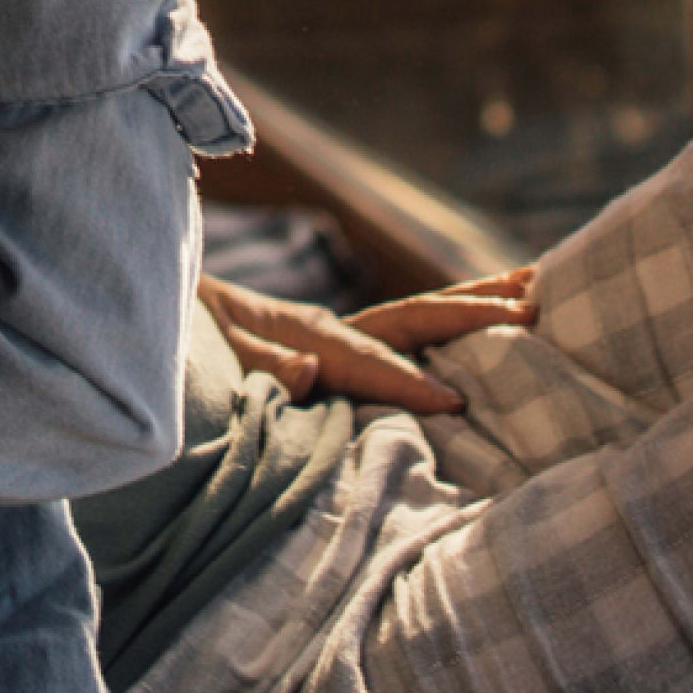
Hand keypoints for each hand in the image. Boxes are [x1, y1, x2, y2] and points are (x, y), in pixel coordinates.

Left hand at [198, 268, 538, 415]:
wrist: (156, 312)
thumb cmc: (184, 345)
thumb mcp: (211, 357)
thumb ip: (258, 366)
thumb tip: (313, 369)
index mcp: (307, 336)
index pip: (370, 361)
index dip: (410, 384)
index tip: (456, 404)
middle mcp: (333, 328)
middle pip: (414, 319)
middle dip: (472, 319)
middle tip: (534, 311)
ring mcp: (339, 331)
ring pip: (420, 315)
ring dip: (475, 304)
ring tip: (536, 288)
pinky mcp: (337, 340)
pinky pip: (406, 330)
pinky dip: (452, 316)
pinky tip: (486, 315)